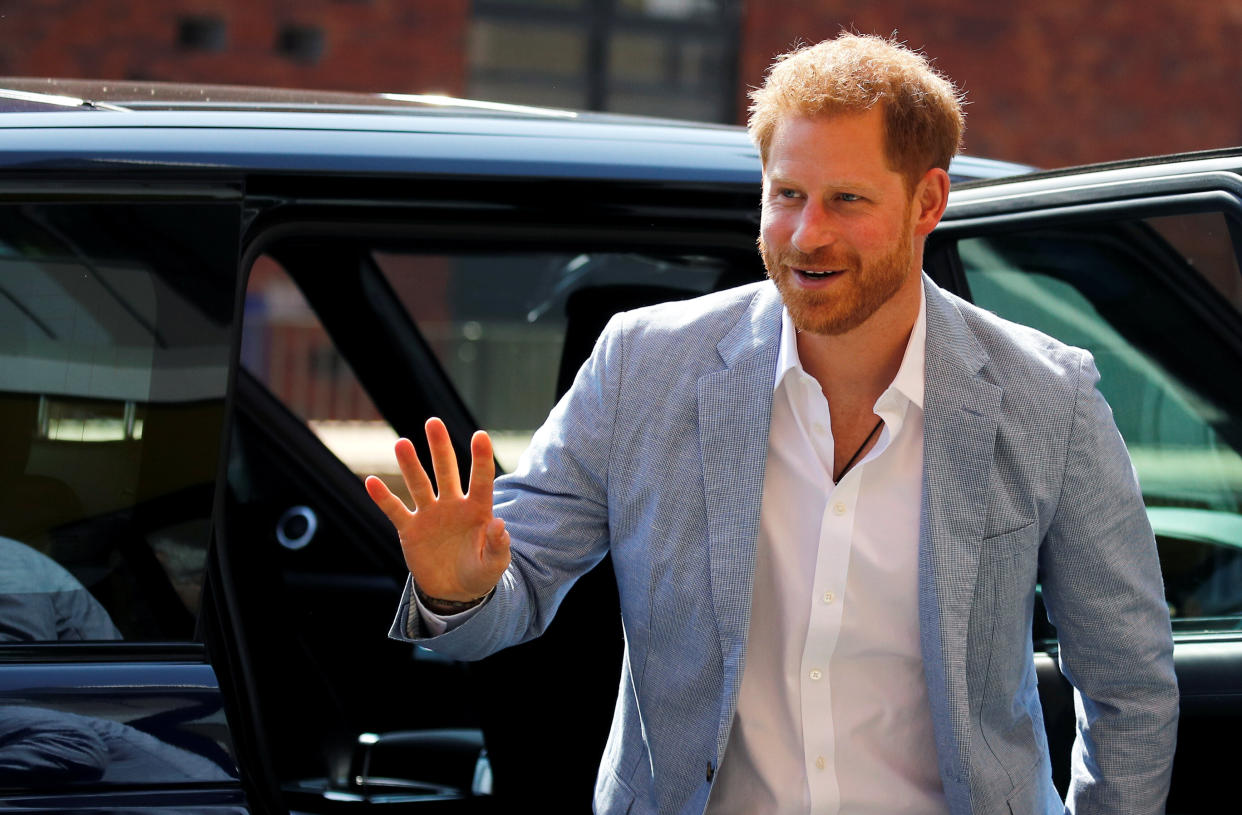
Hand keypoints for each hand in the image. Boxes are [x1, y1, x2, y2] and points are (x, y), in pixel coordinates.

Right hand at [365, 417, 509, 601]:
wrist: (454, 591)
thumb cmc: (480, 573)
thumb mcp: (493, 565)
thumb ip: (497, 546)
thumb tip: (499, 524)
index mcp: (478, 510)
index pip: (480, 480)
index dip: (481, 458)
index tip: (480, 435)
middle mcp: (453, 505)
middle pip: (446, 471)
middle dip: (440, 448)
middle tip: (433, 422)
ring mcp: (430, 515)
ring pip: (419, 484)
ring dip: (410, 465)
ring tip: (402, 443)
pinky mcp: (410, 529)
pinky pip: (395, 510)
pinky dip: (383, 498)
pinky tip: (371, 481)